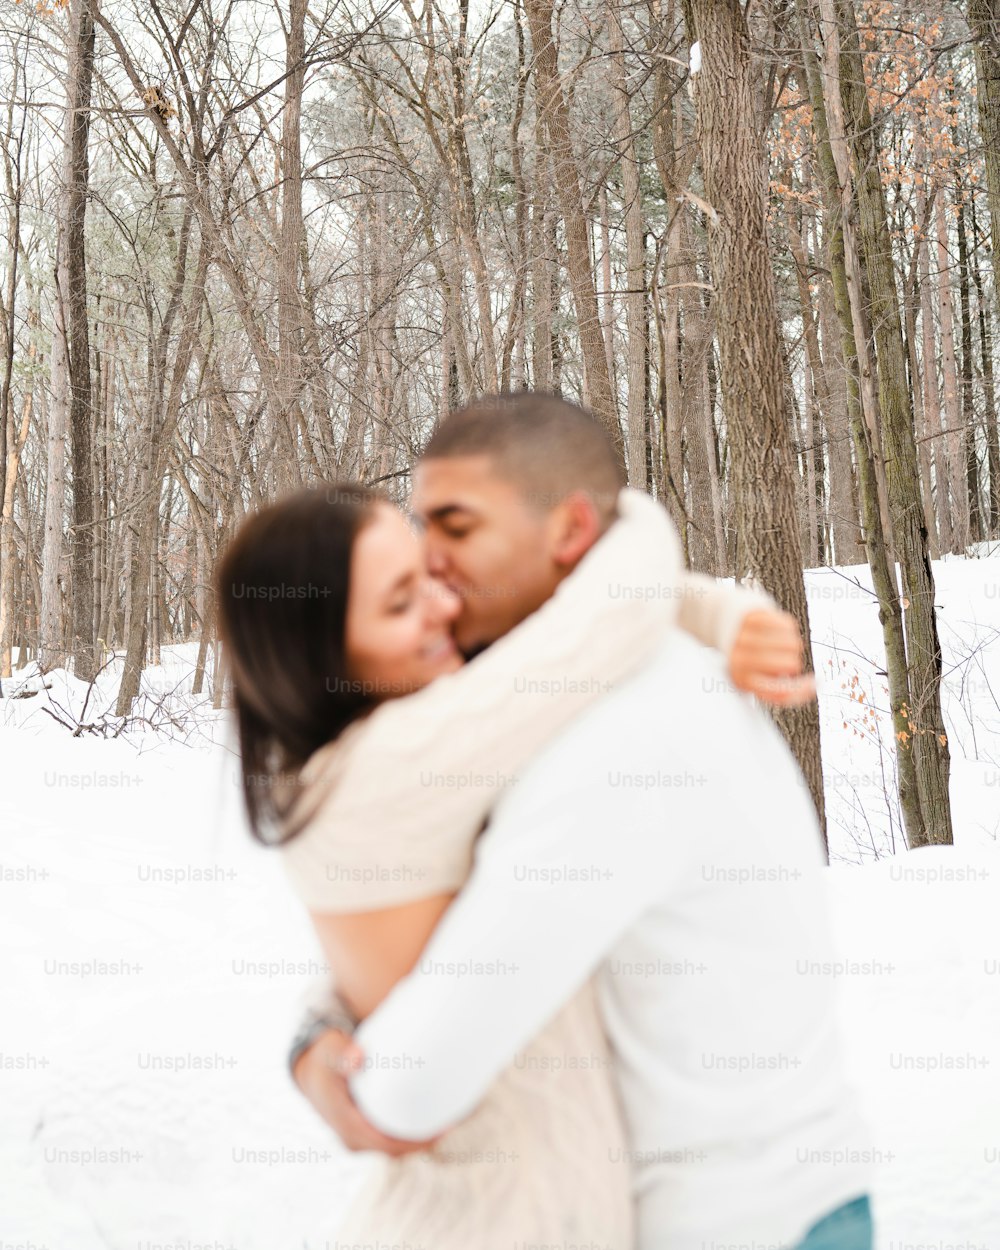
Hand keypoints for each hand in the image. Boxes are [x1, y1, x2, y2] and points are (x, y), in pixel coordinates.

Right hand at [292, 1028, 436, 1156]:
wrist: (312, 1070)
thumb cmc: (325, 1058)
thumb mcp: (331, 1051)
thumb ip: (343, 1054)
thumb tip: (357, 1058)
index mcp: (344, 1122)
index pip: (385, 1144)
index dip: (414, 1142)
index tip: (440, 1128)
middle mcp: (350, 1138)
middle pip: (393, 1152)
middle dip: (421, 1144)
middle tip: (450, 1125)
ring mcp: (357, 1140)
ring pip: (393, 1152)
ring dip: (417, 1143)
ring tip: (445, 1125)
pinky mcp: (363, 1136)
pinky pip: (389, 1144)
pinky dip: (408, 1138)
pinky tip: (427, 1124)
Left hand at [728, 608, 816, 706]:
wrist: (721, 622)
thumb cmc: (746, 656)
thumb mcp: (755, 678)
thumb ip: (781, 689)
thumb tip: (814, 688)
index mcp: (742, 680)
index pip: (779, 693)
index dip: (803, 691)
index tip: (815, 684)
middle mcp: (741, 659)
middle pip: (791, 665)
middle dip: (793, 662)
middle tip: (782, 657)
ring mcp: (746, 637)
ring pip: (793, 644)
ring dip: (792, 644)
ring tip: (777, 643)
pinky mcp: (753, 617)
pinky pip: (789, 625)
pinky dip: (787, 628)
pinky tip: (775, 630)